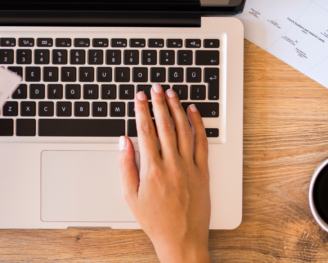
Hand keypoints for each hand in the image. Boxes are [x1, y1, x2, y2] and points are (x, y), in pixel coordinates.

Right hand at [118, 84, 210, 262]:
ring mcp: (190, 167)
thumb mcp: (131, 197)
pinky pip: (201, 143)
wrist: (182, 239)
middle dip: (159, 103)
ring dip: (177, 108)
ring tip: (172, 94)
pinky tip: (193, 112)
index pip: (146, 131)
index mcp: (152, 170)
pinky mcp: (203, 172)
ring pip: (184, 129)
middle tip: (155, 88)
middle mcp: (172, 165)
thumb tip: (124, 142)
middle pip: (165, 125)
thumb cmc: (155, 221)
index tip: (139, 98)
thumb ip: (125, 166)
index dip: (141, 111)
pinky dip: (198, 124)